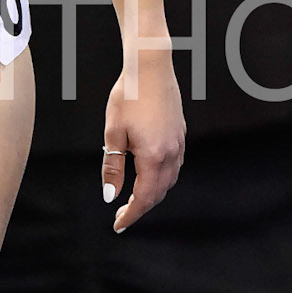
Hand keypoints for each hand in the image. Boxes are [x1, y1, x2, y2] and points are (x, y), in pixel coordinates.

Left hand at [100, 50, 184, 231]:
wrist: (150, 67)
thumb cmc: (128, 97)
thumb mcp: (113, 133)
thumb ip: (113, 167)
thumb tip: (110, 196)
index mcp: (154, 156)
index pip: (144, 197)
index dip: (131, 215)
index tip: (118, 226)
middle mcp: (172, 153)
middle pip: (159, 193)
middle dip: (141, 207)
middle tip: (121, 215)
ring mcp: (179, 143)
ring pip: (169, 180)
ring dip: (153, 194)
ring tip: (133, 199)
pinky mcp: (180, 133)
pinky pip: (174, 166)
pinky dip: (162, 178)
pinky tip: (149, 175)